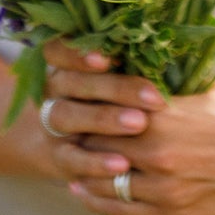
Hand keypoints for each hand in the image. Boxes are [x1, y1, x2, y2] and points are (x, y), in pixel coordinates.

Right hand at [36, 41, 163, 187]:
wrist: (73, 146)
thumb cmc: (111, 100)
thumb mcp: (113, 79)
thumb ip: (128, 66)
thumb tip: (163, 52)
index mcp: (64, 64)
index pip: (57, 50)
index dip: (76, 54)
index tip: (107, 58)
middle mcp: (53, 91)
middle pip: (71, 82)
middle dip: (112, 87)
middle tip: (152, 96)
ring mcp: (51, 124)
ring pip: (66, 115)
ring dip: (103, 118)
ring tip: (140, 123)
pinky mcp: (58, 158)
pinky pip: (71, 159)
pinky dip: (95, 162)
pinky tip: (122, 164)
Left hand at [49, 49, 214, 214]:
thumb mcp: (201, 88)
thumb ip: (157, 90)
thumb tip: (118, 75)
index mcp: (163, 117)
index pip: (99, 111)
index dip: (83, 103)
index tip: (72, 95)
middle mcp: (160, 158)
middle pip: (94, 148)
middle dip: (78, 136)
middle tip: (64, 126)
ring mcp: (169, 193)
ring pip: (106, 183)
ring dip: (85, 171)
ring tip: (70, 158)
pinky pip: (125, 213)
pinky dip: (100, 201)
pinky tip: (85, 189)